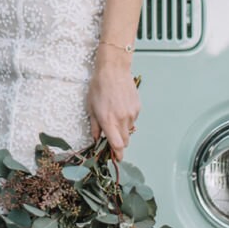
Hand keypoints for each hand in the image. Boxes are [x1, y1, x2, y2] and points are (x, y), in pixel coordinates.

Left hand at [86, 46, 140, 160]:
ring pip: (129, 130)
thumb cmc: (99, 87)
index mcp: (109, 121)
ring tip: (114, 116)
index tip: (116, 157)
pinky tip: (120, 108)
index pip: (117, 145)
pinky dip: (127, 119)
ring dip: (123, 130)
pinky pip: (133, 120)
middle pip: (125, 141)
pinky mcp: (137, 108)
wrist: (113, 70)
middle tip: (112, 137)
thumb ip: (95, 126)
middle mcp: (122, 119)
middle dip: (119, 143)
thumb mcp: (91, 107)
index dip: (117, 154)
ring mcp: (132, 114)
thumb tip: (96, 138)